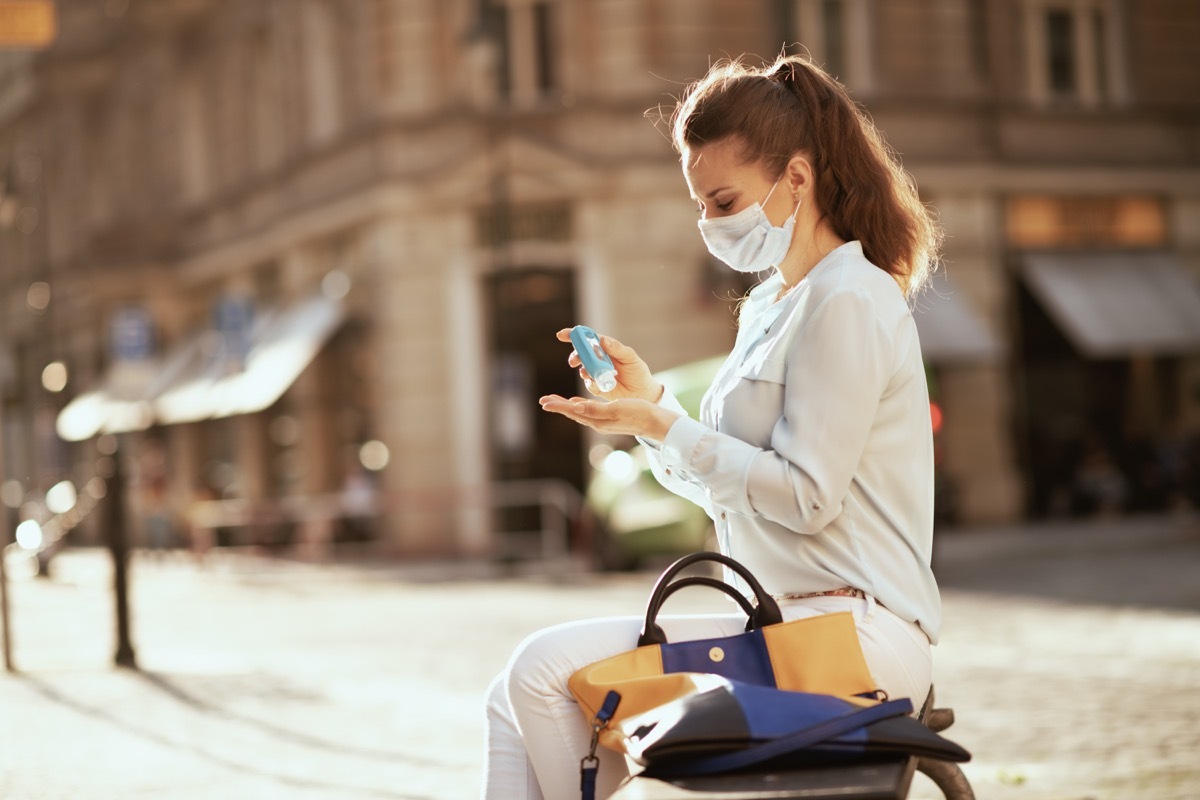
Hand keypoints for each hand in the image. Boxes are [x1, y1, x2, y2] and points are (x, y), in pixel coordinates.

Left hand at [538, 395, 678, 440]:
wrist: (656, 422)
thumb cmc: (639, 413)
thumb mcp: (616, 408)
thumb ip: (595, 409)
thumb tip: (574, 407)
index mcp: (597, 420)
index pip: (573, 411)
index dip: (558, 406)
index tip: (544, 401)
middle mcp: (598, 423)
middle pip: (573, 413)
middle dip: (558, 406)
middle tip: (544, 400)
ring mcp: (604, 421)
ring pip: (580, 412)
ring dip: (567, 406)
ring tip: (556, 401)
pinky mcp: (611, 418)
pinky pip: (590, 412)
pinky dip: (580, 406)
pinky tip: (578, 403)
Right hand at [555, 329, 662, 401]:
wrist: (643, 393)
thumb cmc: (638, 372)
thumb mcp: (630, 358)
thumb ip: (617, 348)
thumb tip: (601, 340)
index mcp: (606, 348)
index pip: (588, 339)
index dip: (574, 335)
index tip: (562, 335)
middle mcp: (599, 359)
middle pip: (581, 354)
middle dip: (575, 356)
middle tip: (574, 362)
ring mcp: (596, 373)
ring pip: (583, 369)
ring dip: (584, 371)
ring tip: (590, 374)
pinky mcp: (596, 386)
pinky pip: (589, 384)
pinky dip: (591, 383)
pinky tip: (600, 384)